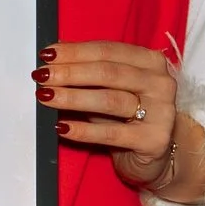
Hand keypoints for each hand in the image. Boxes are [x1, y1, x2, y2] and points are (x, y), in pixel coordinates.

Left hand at [36, 40, 177, 186]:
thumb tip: (54, 54)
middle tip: (42, 75)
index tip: (47, 54)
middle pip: (108, 73)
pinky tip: (62, 127)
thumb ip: (88, 70)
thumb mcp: (110, 88)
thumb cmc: (127, 116)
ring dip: (73, 97)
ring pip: (110, 100)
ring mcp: (161, 112)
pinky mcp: (154, 140)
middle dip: (70, 73)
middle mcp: (160, 83)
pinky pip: (111, 134)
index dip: (75, 51)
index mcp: (150, 61)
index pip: (108, 50)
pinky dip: (84, 130)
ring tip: (47, 96)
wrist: (154, 155)